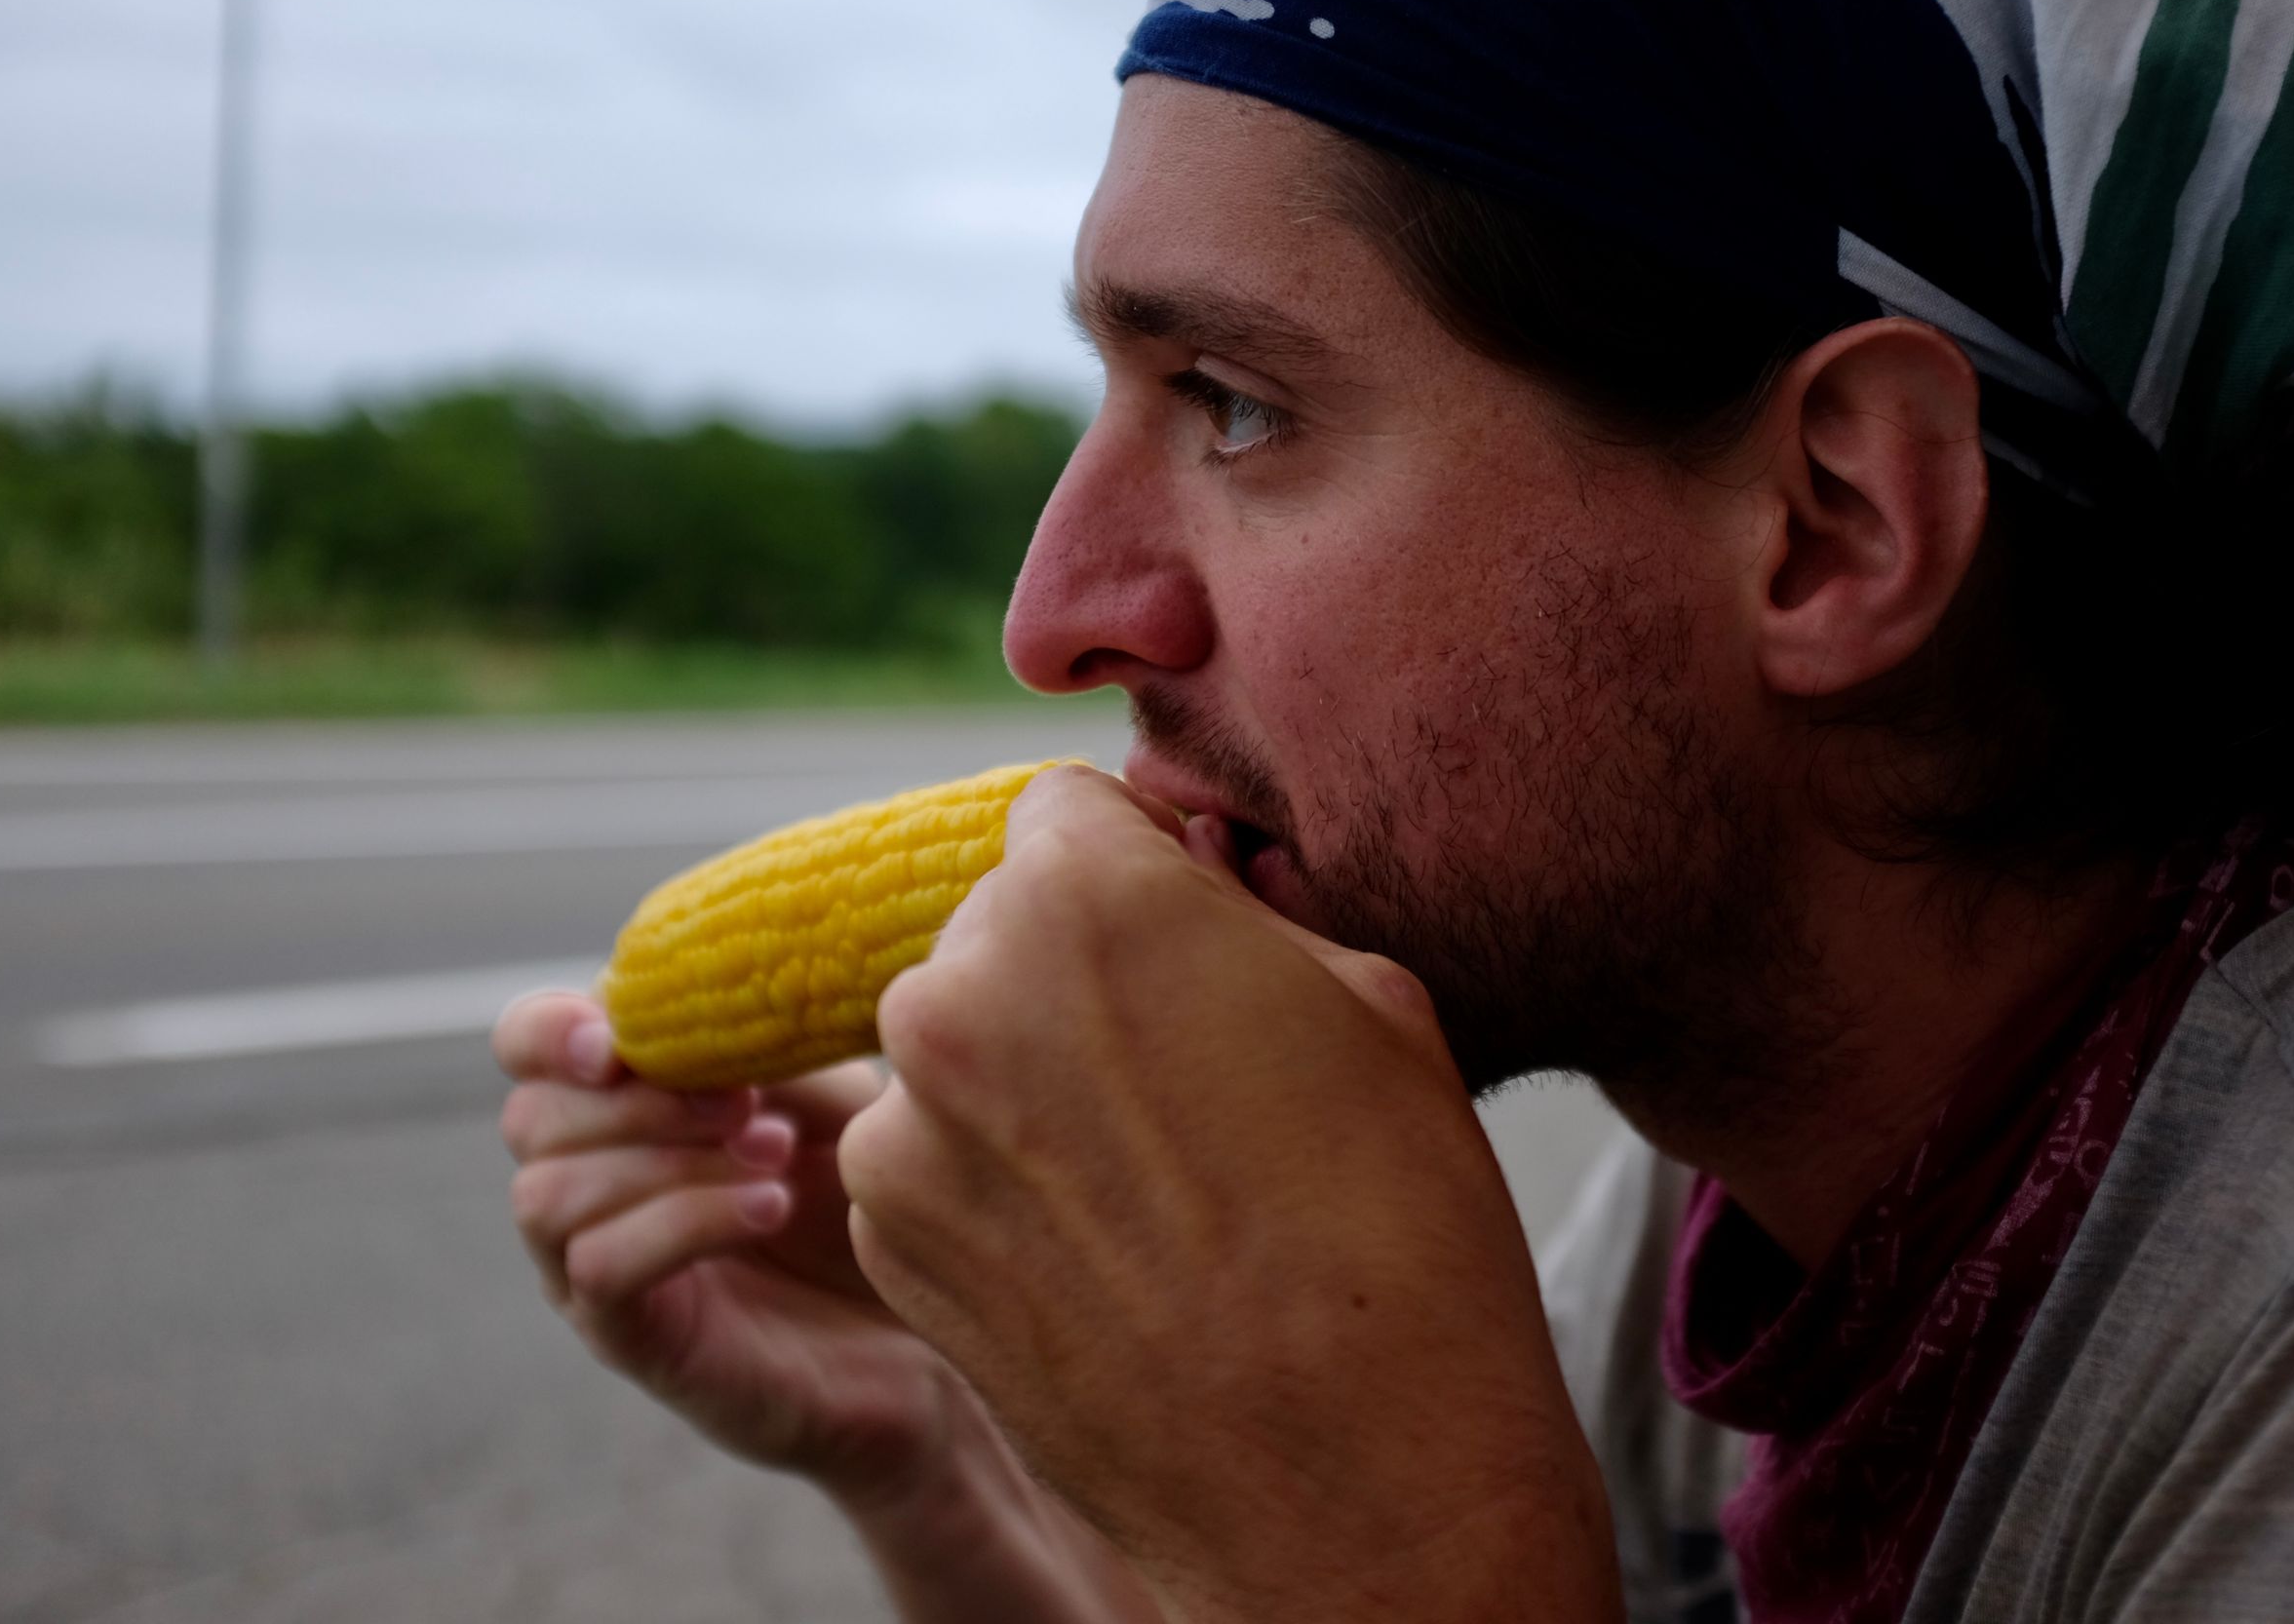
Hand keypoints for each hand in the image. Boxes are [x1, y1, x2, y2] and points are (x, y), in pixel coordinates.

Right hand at [494, 992, 964, 1506]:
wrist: (918, 1329)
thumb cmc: (866, 1197)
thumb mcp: (826, 1095)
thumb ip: (760, 1043)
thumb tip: (718, 995)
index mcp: (619, 1102)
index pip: (526, 1046)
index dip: (549, 1031)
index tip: (615, 1038)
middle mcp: (585, 1182)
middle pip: (530, 1117)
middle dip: (638, 1099)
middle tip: (749, 1104)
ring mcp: (590, 1266)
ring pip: (549, 1194)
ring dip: (663, 1160)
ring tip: (775, 1156)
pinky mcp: (628, 1337)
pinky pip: (601, 1267)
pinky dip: (683, 1222)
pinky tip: (769, 1206)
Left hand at [836, 766, 1620, 1623]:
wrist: (1357, 1481)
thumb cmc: (1401, 1234)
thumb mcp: (1375, 1005)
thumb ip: (1243, 915)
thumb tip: (1187, 873)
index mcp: (1090, 898)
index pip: (1065, 812)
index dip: (1133, 870)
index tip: (1181, 941)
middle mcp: (962, 994)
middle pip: (1000, 931)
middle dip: (1074, 980)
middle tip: (1185, 1081)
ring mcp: (908, 1130)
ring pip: (958, 1052)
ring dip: (1026, 1088)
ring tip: (1154, 1188)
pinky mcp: (892, 1247)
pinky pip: (930, 1163)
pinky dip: (997, 1190)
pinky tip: (1106, 1256)